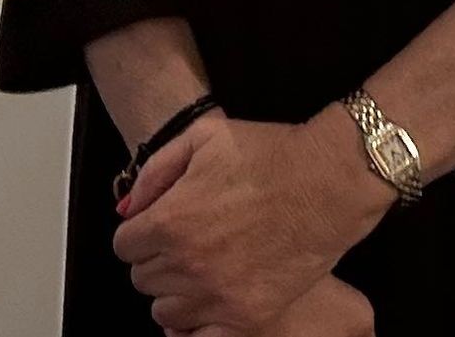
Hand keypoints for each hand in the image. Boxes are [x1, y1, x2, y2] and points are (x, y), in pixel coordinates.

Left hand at [113, 108, 387, 332]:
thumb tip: (127, 210)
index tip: (157, 225)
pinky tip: (210, 302)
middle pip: (142, 279)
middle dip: (155, 258)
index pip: (124, 246)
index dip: (139, 231)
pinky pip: (202, 336)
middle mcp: (188, 264)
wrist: (330, 183)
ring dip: (174, 291)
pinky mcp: (250, 315)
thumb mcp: (203, 137)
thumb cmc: (270, 155)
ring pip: (165, 311)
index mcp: (170, 221)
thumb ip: (155, 172)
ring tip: (199, 270)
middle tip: (182, 242)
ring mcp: (219, 295)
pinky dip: (198, 324)